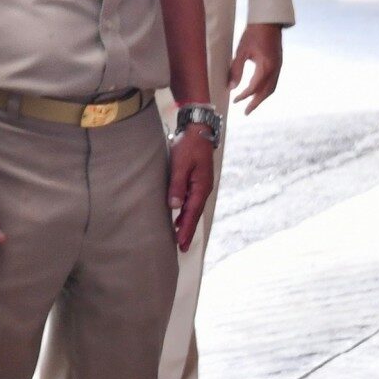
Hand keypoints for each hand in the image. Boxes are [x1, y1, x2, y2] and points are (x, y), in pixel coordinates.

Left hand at [167, 130, 214, 249]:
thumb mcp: (180, 164)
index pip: (192, 212)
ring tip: (180, 237)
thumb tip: (174, 206)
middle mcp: (203, 188)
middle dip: (188, 231)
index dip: (186, 228)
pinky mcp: (197, 180)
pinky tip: (180, 217)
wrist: (198, 130)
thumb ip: (177, 185)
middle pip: (194, 214)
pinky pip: (192, 200)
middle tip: (182, 247)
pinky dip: (186, 211)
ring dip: (187, 222)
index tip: (181, 242)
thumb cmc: (189, 145)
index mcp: (201, 186)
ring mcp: (201, 185)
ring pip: (193, 208)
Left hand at [228, 23, 283, 112]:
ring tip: (251, 104)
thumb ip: (236, 70)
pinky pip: (273, 81)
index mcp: (266, 66)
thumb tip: (232, 87)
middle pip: (266, 92)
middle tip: (246, 112)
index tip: (235, 101)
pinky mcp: (278, 63)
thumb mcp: (241, 51)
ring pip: (272, 88)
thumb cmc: (253, 34)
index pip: (254, 87)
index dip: (244, 96)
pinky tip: (258, 91)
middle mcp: (275, 69)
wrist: (268, 21)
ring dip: (262, 98)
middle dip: (255, 103)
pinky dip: (266, 89)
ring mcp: (279, 66)